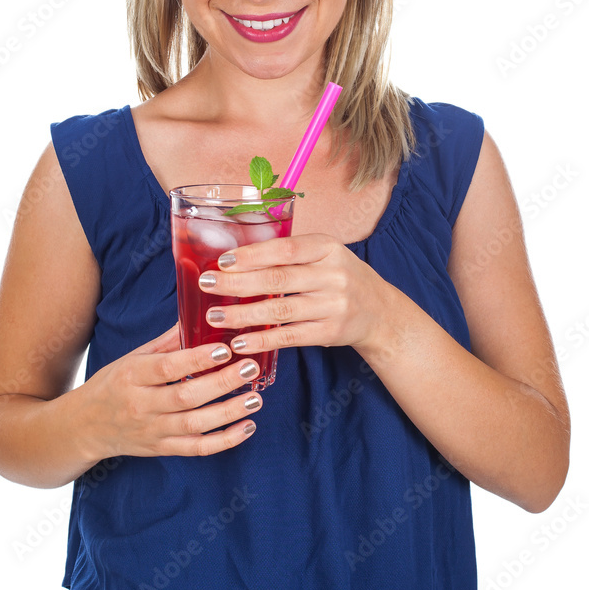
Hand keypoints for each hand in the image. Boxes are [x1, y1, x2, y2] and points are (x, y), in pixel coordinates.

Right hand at [80, 323, 263, 458]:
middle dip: (221, 383)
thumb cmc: (113, 385)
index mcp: (132, 375)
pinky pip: (197, 448)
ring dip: (229, 412)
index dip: (197, 360)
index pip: (167, 368)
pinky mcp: (161, 449)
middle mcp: (141, 405)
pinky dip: (224, 441)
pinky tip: (247, 427)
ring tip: (255, 398)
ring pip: (194, 424)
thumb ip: (166, 341)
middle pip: (185, 396)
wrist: (84, 427)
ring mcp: (152, 430)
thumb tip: (198, 315)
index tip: (224, 349)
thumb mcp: (132, 358)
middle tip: (250, 368)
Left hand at [198, 233, 383, 355]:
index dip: (252, 255)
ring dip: (244, 315)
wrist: (381, 312)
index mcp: (328, 247)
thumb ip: (290, 255)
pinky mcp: (331, 332)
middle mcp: (333, 274)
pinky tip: (241, 342)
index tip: (222, 261)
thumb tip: (235, 259)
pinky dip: (263, 340)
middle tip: (207, 284)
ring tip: (215, 316)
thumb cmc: (339, 278)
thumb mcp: (325, 256)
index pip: (285, 249)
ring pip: (281, 310)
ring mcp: (334, 305)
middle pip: (278, 279)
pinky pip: (291, 336)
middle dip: (237, 283)